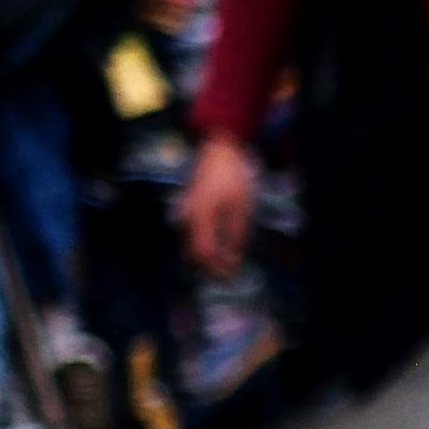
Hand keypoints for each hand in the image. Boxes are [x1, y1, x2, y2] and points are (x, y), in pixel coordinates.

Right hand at [179, 134, 255, 276]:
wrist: (219, 151)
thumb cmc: (233, 178)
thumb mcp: (241, 209)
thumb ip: (236, 235)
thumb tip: (234, 258)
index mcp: (200, 219)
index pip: (203, 253)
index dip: (216, 268)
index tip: (231, 277)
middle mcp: (188, 217)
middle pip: (193, 251)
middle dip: (210, 266)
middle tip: (228, 275)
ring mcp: (186, 211)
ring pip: (192, 242)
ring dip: (208, 255)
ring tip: (227, 262)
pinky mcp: (190, 207)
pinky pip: (195, 232)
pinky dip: (206, 242)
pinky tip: (221, 245)